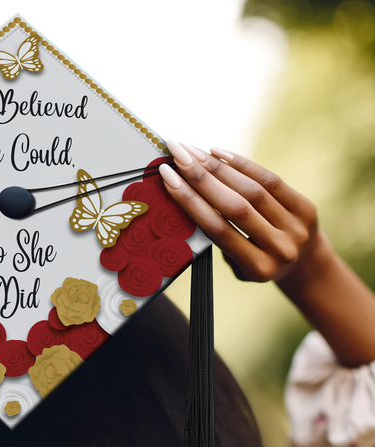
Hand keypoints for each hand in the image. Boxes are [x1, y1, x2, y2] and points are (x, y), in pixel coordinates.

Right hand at [158, 140, 374, 368]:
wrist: (303, 265)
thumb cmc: (257, 262)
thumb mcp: (238, 264)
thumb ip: (221, 237)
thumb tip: (191, 193)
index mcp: (258, 269)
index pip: (218, 230)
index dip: (190, 202)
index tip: (167, 177)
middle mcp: (280, 248)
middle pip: (234, 207)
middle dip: (201, 178)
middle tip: (176, 154)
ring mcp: (297, 227)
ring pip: (251, 190)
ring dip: (217, 168)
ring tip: (192, 151)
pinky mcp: (305, 208)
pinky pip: (270, 180)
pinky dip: (242, 164)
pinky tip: (218, 152)